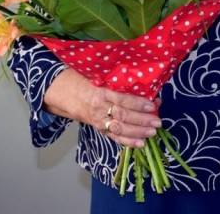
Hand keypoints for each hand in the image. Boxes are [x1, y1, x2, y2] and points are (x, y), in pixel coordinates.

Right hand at [43, 68, 161, 147]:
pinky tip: (140, 143)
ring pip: (119, 129)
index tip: (153, 104)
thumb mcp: (99, 76)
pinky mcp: (97, 128)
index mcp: (100, 92)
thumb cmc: (84, 79)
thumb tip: (144, 85)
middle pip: (122, 116)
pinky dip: (127, 142)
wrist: (61, 91)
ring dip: (138, 132)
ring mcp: (97, 120)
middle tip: (157, 121)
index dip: (138, 103)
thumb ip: (119, 82)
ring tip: (152, 132)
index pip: (121, 99)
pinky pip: (113, 137)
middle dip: (141, 120)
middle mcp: (98, 108)